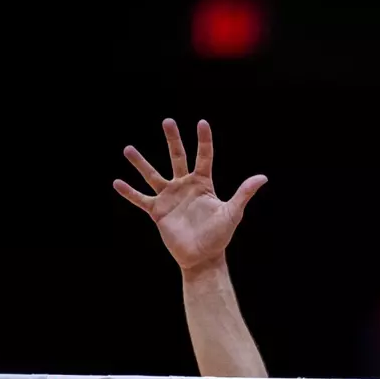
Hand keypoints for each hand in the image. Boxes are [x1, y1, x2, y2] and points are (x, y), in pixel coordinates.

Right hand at [114, 119, 265, 272]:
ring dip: (141, 163)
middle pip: (178, 158)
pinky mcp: (157, 211)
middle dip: (173, 140)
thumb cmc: (220, 236)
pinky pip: (140, 199)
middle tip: (167, 121)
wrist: (203, 257)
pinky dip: (129, 192)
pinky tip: (116, 182)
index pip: (204, 157)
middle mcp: (185, 186)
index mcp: (203, 184)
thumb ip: (244, 193)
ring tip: (128, 149)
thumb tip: (263, 177)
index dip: (204, 140)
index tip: (202, 122)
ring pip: (153, 175)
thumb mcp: (232, 212)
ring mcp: (170, 197)